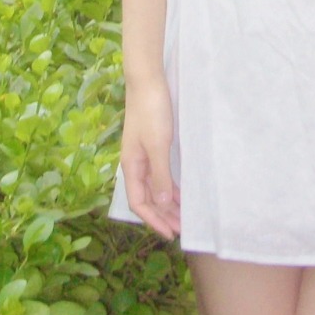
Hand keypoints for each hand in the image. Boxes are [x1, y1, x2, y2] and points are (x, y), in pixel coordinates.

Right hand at [120, 78, 180, 239]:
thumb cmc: (151, 112)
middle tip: (182, 229)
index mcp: (131, 166)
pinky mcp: (152, 145)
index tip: (170, 233)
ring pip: (154, 187)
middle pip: (147, 198)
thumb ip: (160, 175)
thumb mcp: (158, 146)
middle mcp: (135, 164)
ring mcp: (143, 155)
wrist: (147, 81)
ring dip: (167, 202)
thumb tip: (162, 204)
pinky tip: (180, 191)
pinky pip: (159, 174)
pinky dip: (169, 186)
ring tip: (183, 215)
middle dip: (163, 215)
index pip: (139, 203)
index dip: (154, 220)